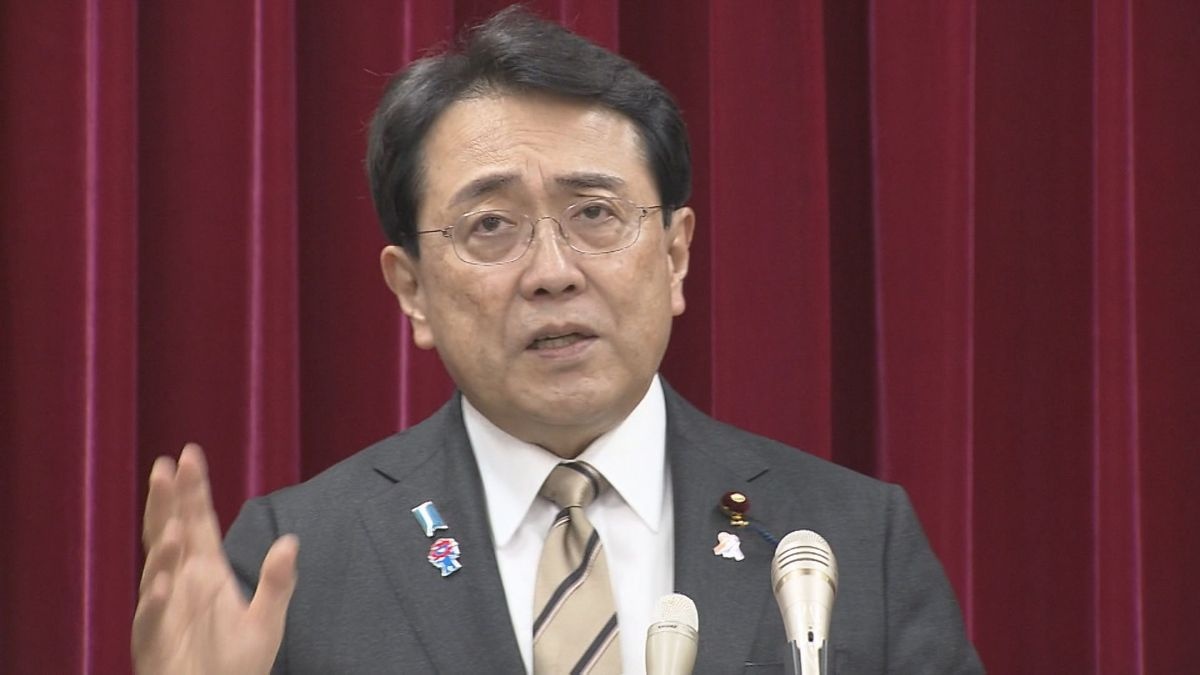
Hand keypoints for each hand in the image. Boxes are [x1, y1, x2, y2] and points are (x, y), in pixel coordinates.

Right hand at [132, 444, 297, 674]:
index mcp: (207, 571)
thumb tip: (291, 540)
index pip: (199, 521)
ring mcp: (163, 610)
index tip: (189, 453)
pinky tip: (164, 583)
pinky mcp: (152, 642)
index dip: (193, 489)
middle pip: (170, 533)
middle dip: (167, 502)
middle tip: (165, 466)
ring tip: (174, 527)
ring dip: (164, 550)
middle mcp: (181, 583)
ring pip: (157, 572)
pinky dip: (156, 601)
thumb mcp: (268, 621)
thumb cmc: (237, 664)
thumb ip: (278, 582)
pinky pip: (151, 618)